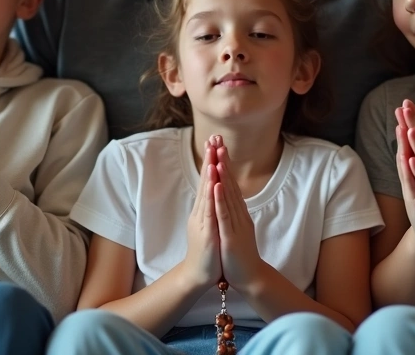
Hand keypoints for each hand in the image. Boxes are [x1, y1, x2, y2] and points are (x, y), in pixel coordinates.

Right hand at [182, 136, 222, 288]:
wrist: (198, 275)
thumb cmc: (208, 251)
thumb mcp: (211, 225)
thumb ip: (211, 209)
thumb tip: (214, 194)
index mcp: (204, 209)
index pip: (208, 181)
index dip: (212, 162)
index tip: (216, 143)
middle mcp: (201, 211)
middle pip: (205, 181)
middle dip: (209, 159)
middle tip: (212, 138)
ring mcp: (202, 221)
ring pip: (206, 193)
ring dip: (209, 173)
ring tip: (212, 154)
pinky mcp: (206, 231)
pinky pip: (209, 211)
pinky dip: (211, 196)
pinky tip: (214, 183)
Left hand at [212, 136, 264, 290]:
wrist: (250, 277)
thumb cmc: (240, 254)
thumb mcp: (236, 227)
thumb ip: (233, 212)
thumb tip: (229, 197)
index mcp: (238, 212)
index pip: (230, 182)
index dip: (224, 163)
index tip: (218, 145)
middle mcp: (239, 213)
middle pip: (230, 182)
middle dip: (223, 160)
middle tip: (218, 139)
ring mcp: (236, 223)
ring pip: (228, 195)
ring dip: (222, 174)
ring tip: (217, 155)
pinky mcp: (231, 235)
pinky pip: (225, 215)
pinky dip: (220, 199)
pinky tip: (216, 185)